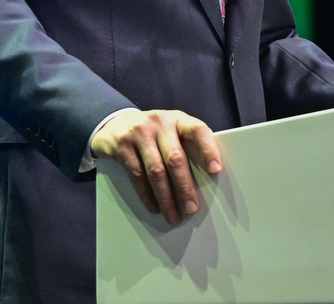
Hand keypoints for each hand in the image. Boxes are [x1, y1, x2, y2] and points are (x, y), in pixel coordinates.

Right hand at [91, 108, 222, 223]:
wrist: (117, 123)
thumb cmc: (155, 132)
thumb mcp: (173, 131)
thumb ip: (187, 146)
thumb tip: (206, 181)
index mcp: (178, 119)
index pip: (197, 130)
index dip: (207, 149)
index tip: (216, 170)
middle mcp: (160, 123)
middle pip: (175, 157)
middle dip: (184, 186)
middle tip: (191, 208)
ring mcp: (140, 133)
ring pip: (155, 170)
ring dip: (166, 197)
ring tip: (174, 215)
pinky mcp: (123, 146)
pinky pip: (137, 176)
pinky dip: (147, 195)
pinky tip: (155, 208)